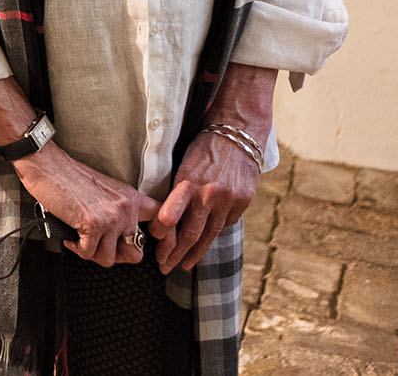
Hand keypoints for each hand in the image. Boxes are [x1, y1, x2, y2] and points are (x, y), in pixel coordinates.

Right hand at [12, 146, 161, 267]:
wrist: (47, 165)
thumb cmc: (69, 178)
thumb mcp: (105, 191)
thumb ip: (119, 212)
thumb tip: (121, 240)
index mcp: (132, 198)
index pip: (164, 220)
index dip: (166, 241)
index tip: (161, 254)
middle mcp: (126, 208)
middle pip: (135, 253)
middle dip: (116, 255)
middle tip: (100, 246)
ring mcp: (111, 217)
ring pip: (109, 258)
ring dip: (91, 252)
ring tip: (81, 238)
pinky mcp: (93, 224)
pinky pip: (89, 254)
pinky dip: (77, 248)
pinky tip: (71, 236)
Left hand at [151, 130, 260, 271]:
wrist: (238, 132)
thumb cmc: (204, 145)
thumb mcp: (184, 161)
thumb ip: (178, 188)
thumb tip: (165, 216)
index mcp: (188, 180)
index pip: (171, 213)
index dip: (162, 232)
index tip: (154, 241)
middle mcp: (208, 193)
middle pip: (191, 232)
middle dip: (176, 253)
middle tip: (165, 266)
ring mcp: (228, 200)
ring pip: (209, 235)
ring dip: (195, 253)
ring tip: (184, 265)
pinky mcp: (242, 202)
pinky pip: (225, 224)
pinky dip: (214, 233)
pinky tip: (205, 241)